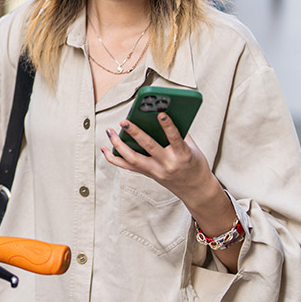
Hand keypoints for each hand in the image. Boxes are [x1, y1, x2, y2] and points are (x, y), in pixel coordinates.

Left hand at [102, 113, 221, 206]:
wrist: (195, 189)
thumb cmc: (194, 163)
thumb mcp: (192, 147)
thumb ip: (180, 132)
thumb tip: (163, 112)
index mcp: (182, 155)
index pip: (175, 139)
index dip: (168, 126)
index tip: (160, 114)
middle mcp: (167, 164)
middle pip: (149, 147)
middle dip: (135, 133)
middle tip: (124, 121)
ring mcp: (156, 171)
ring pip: (133, 158)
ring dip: (119, 145)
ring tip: (110, 131)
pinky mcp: (148, 174)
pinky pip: (128, 167)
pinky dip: (114, 158)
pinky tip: (105, 149)